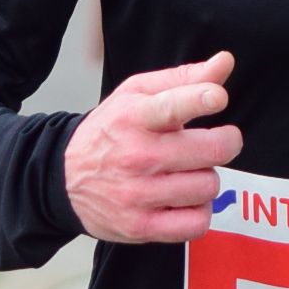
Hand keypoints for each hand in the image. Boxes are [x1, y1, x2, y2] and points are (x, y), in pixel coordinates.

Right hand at [62, 51, 241, 243]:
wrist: (63, 177)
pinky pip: (196, 224)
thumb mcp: (138, 94)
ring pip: (208, 187)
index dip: (201, 100)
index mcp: (135, 117)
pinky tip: (185, 200)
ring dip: (207, 179)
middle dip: (225, 143)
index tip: (217, 98)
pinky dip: (199, 212)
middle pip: (210, 151)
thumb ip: (185, 79)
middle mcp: (137, 155)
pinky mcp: (141, 227)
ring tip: (189, 172)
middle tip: (217, 142)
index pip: (171, 106)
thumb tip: (225, 62)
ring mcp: (138, 194)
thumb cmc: (110, 131)